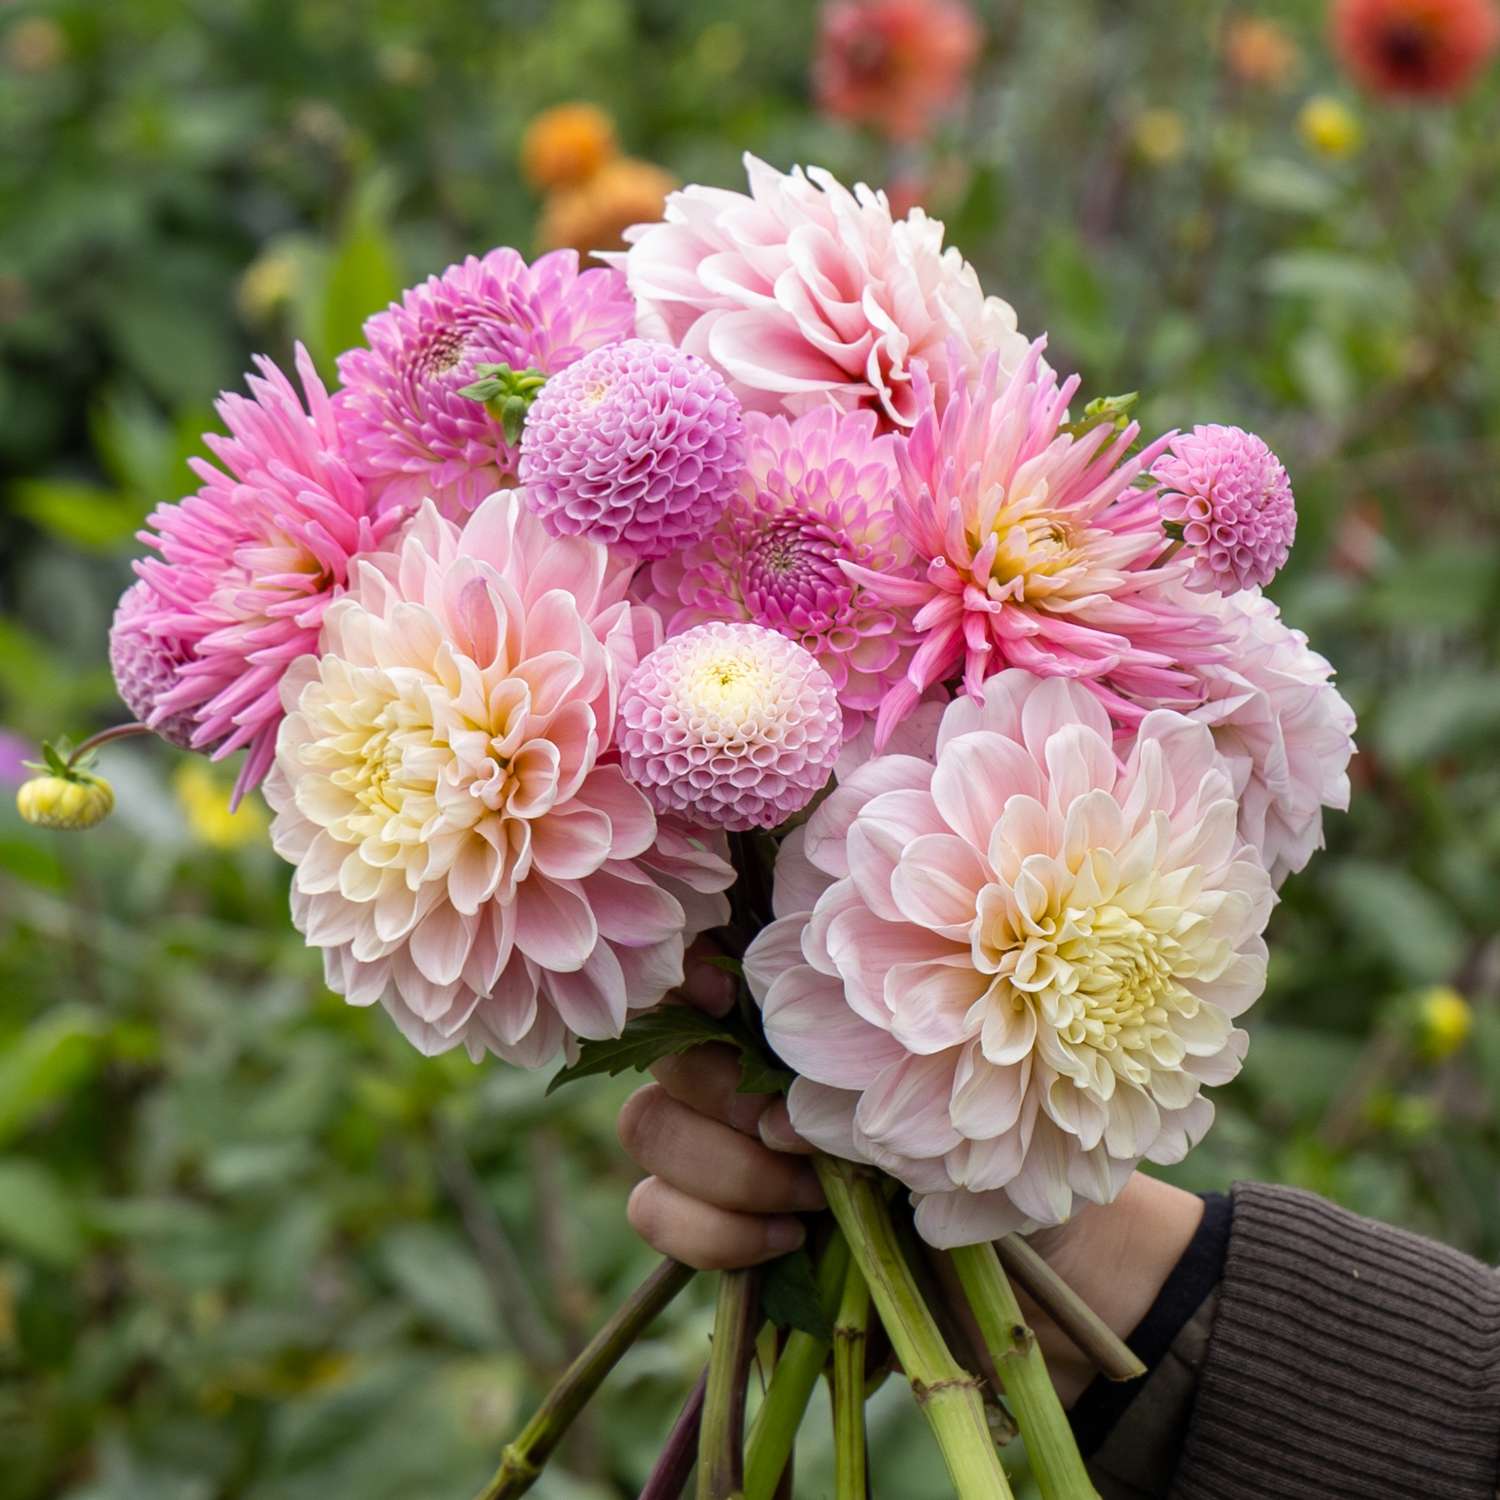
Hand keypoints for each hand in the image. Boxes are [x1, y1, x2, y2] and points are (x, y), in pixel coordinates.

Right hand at [617, 944, 1205, 1405]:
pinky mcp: (715, 1226)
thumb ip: (883, 1050)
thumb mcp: (966, 1085)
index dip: (689, 972)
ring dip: (727, 1169)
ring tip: (814, 1197)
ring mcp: (722, 1146)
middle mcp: (748, 1068)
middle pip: (667, 1052)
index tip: (723, 995)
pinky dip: (714, 1231)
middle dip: (724, 1096)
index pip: (704, 967)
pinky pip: (656, 1211)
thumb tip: (808, 1045)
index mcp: (802, 1014)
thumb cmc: (1010, 1144)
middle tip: (799, 1136)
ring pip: (650, 1130)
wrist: (1039, 1269)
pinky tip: (792, 1241)